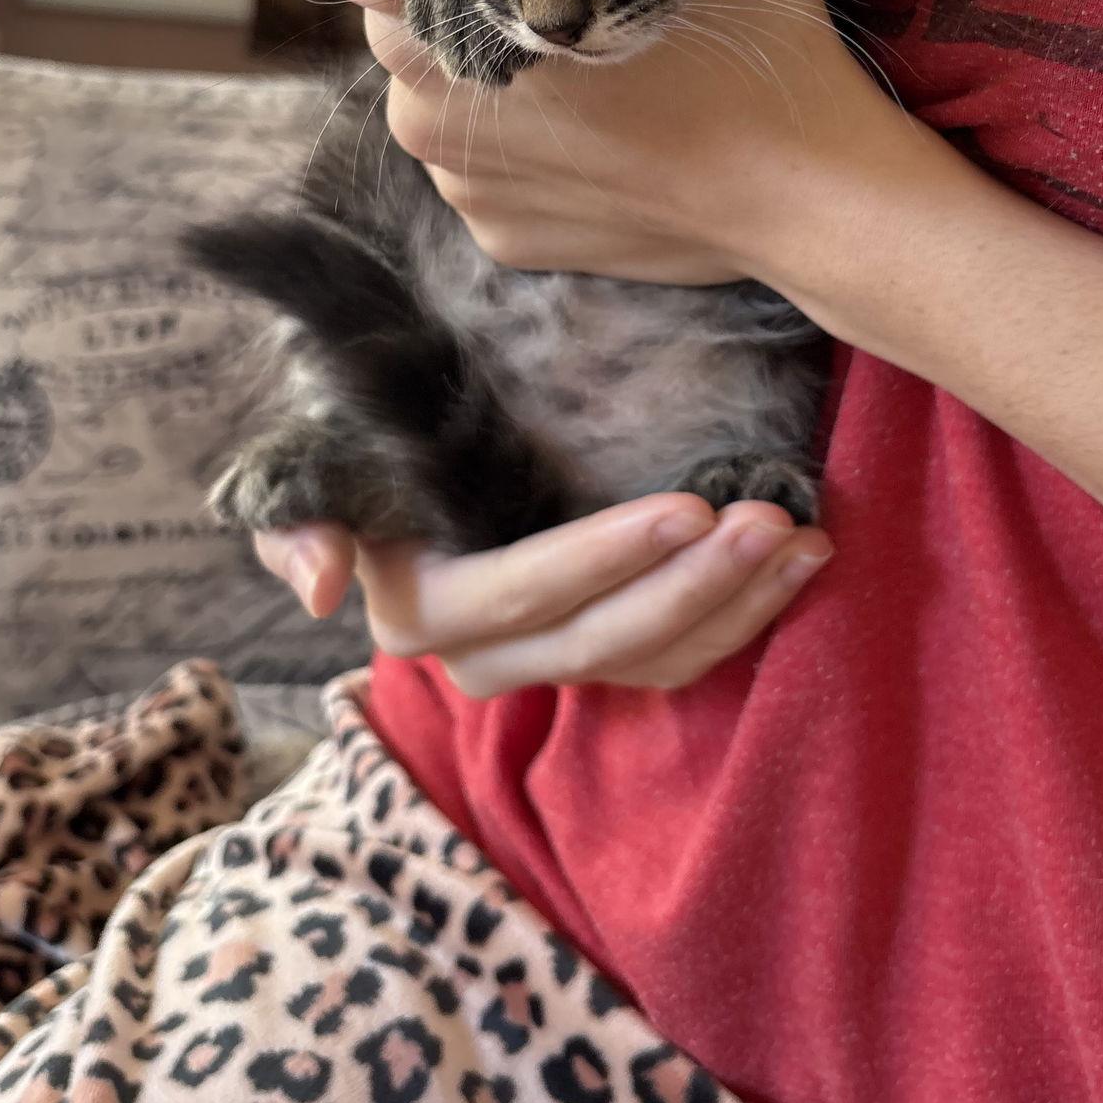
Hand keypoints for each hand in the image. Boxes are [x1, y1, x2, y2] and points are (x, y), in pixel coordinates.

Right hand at [253, 494, 832, 695]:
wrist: (413, 451)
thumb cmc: (370, 438)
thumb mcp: (311, 461)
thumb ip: (296, 513)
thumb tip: (319, 592)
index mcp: (423, 611)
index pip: (524, 592)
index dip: (605, 558)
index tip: (688, 507)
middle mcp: (486, 659)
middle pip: (602, 637)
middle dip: (694, 586)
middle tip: (770, 522)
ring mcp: (553, 665)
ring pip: (654, 656)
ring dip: (736, 604)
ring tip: (801, 537)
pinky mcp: (606, 657)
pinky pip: (683, 656)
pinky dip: (748, 613)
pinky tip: (805, 559)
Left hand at [300, 0, 905, 286]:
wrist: (804, 190)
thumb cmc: (739, 47)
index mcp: (440, 12)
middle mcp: (422, 103)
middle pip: (407, 26)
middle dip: (466, 3)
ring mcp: (460, 180)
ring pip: (448, 101)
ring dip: (497, 83)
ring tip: (602, 81)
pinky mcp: (498, 237)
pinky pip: (491, 172)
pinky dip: (530, 153)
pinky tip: (608, 141)